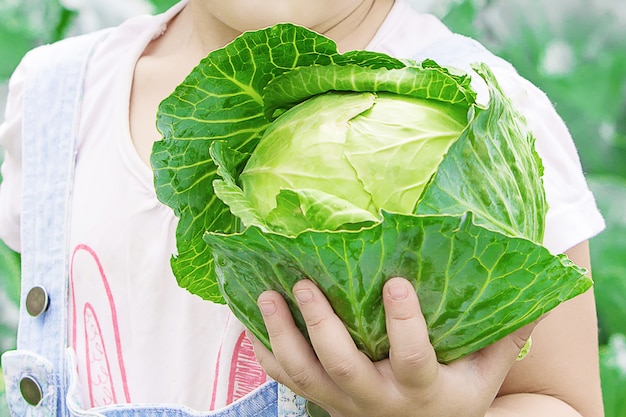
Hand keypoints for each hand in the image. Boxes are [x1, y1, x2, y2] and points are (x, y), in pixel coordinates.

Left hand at [251, 277, 535, 416]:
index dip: (405, 323)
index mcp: (422, 389)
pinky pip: (287, 378)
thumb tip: (535, 296)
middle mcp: (377, 398)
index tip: (397, 282)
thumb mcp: (485, 374)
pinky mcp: (322, 400)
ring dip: (283, 333)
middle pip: (343, 365)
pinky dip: (267, 350)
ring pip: (305, 373)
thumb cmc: (456, 396)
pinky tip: (253, 320)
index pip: (413, 357)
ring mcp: (344, 402)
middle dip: (321, 323)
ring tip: (267, 294)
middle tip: (304, 282)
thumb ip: (505, 337)